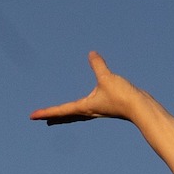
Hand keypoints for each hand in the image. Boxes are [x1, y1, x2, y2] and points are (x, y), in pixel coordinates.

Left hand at [31, 51, 150, 124]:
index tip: (32, 117)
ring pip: (77, 115)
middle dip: (54, 118)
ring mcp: (98, 110)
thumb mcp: (107, 78)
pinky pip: (88, 109)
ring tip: (58, 117)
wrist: (141, 108)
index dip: (45, 113)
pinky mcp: (107, 107)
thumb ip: (98, 65)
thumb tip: (91, 53)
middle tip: (42, 120)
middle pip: (67, 116)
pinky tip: (85, 105)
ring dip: (66, 116)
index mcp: (84, 107)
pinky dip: (80, 110)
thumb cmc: (123, 96)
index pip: (60, 111)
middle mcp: (89, 111)